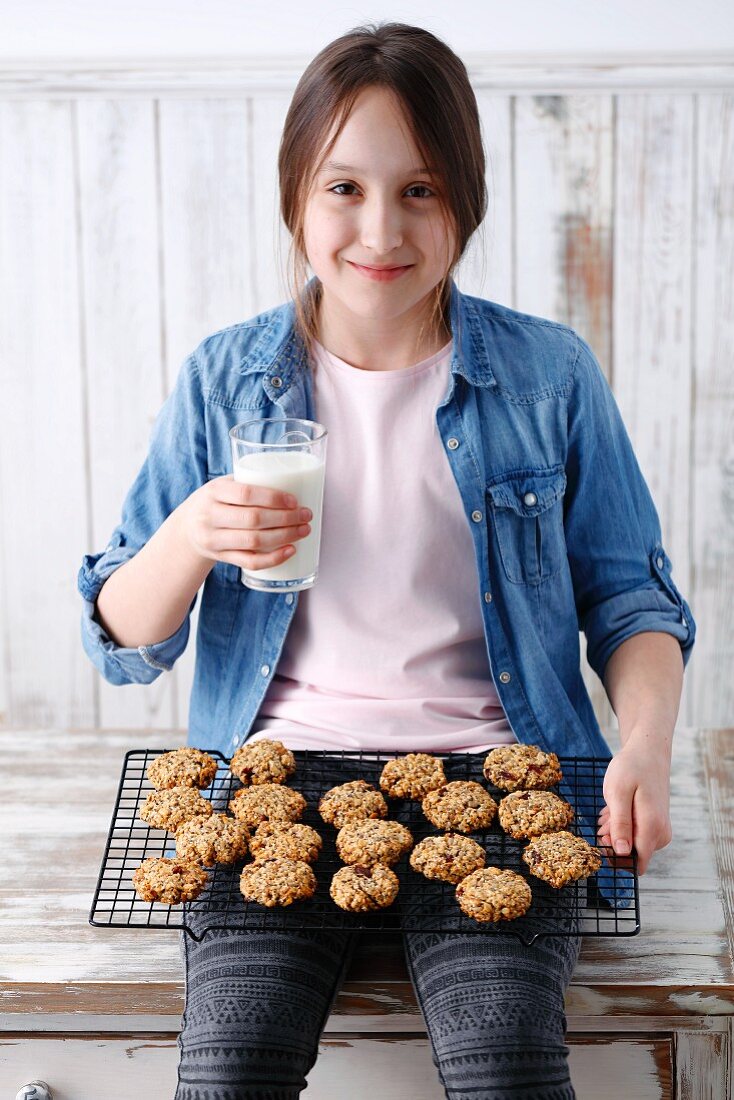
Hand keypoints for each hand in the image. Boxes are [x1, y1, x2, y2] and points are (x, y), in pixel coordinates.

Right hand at [178, 476, 311, 571]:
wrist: (186, 530)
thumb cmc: (214, 502)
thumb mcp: (222, 485)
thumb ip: (247, 481)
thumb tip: (291, 477)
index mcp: (213, 491)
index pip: (246, 494)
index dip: (273, 498)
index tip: (294, 500)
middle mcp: (210, 516)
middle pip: (253, 520)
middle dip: (286, 519)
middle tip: (306, 515)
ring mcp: (214, 540)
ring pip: (254, 542)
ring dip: (285, 537)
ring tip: (303, 530)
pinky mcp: (221, 557)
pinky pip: (250, 562)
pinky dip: (273, 558)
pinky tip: (291, 550)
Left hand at [596, 741, 672, 875]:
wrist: (648, 751)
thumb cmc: (632, 768)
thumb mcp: (618, 794)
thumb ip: (621, 824)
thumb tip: (622, 853)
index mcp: (652, 828)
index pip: (636, 864)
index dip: (615, 857)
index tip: (603, 837)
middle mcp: (660, 834)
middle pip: (631, 855)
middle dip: (613, 841)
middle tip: (606, 817)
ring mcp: (660, 830)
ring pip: (630, 845)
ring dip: (615, 831)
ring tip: (611, 809)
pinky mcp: (655, 824)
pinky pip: (634, 835)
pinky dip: (620, 825)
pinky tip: (616, 808)